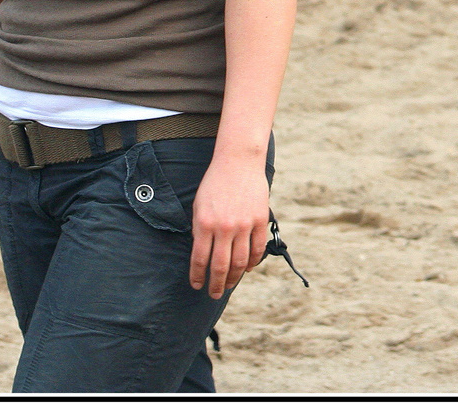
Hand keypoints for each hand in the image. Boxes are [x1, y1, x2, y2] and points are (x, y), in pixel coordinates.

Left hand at [189, 154, 269, 297]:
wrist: (238, 162)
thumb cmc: (214, 183)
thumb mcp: (199, 206)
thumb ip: (200, 231)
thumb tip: (202, 255)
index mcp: (205, 224)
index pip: (199, 259)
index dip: (197, 276)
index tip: (197, 285)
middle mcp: (224, 228)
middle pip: (220, 266)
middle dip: (216, 284)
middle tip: (214, 294)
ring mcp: (244, 225)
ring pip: (240, 262)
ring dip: (234, 277)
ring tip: (229, 285)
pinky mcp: (260, 220)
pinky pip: (257, 248)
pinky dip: (252, 262)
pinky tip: (246, 268)